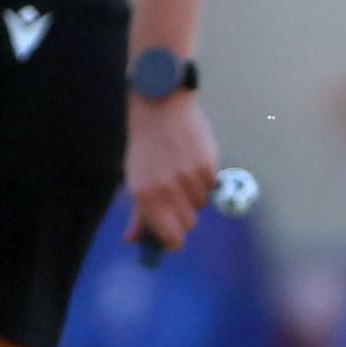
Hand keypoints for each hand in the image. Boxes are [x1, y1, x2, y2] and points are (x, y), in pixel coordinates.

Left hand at [125, 93, 220, 251]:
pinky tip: (192, 161)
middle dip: (183, 216)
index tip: (174, 238)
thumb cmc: (144, 145)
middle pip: (189, 224)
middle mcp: (168, 189)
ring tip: (182, 173)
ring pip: (201, 204)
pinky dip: (204, 179)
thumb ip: (137, 213)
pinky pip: (211, 185)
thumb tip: (133, 240)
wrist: (159, 105)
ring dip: (194, 195)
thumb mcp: (134, 179)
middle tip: (175, 200)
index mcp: (145, 195)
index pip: (170, 237)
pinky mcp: (208, 164)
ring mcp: (189, 177)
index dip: (174, 241)